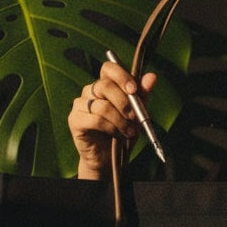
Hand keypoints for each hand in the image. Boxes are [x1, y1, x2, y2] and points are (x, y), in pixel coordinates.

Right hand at [68, 59, 156, 178]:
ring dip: (121, 120)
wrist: (110, 158)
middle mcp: (90, 91)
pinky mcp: (75, 120)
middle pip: (105, 85)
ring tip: (130, 132)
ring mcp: (80, 105)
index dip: (121, 75)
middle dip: (125, 102)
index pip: (108, 68)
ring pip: (102, 105)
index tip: (134, 90)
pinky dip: (111, 128)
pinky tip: (117, 136)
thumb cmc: (122, 133)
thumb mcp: (137, 113)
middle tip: (135, 117)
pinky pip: (95, 119)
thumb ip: (142, 95)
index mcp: (104, 85)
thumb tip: (152, 76)